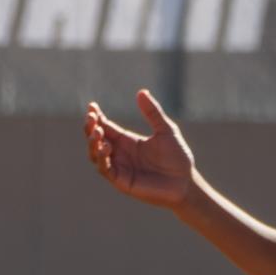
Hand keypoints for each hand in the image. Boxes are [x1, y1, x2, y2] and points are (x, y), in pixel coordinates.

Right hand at [84, 90, 194, 208]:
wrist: (185, 182)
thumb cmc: (177, 157)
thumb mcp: (165, 130)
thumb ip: (152, 113)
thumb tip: (141, 92)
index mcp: (128, 141)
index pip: (106, 127)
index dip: (97, 117)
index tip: (92, 106)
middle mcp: (120, 153)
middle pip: (96, 139)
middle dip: (91, 128)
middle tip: (91, 118)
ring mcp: (119, 167)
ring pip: (95, 154)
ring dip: (93, 143)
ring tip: (97, 132)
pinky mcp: (121, 181)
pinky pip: (105, 169)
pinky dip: (102, 158)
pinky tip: (106, 147)